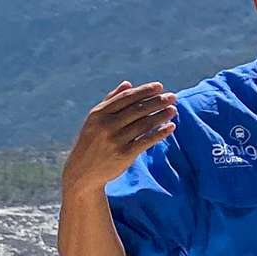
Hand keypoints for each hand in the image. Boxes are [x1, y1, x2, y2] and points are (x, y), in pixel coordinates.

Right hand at [62, 81, 176, 191]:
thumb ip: (111, 101)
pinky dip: (160, 133)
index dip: (144, 91)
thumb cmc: (92, 141)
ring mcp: (115, 140)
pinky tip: (171, 127)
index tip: (159, 86)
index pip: (126, 98)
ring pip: (144, 124)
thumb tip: (128, 84)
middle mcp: (106, 125)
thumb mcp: (95, 120)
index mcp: (99, 113)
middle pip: (137, 110)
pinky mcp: (124, 154)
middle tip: (173, 97)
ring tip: (173, 109)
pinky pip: (146, 141)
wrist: (83, 171)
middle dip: (157, 101)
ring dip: (161, 116)